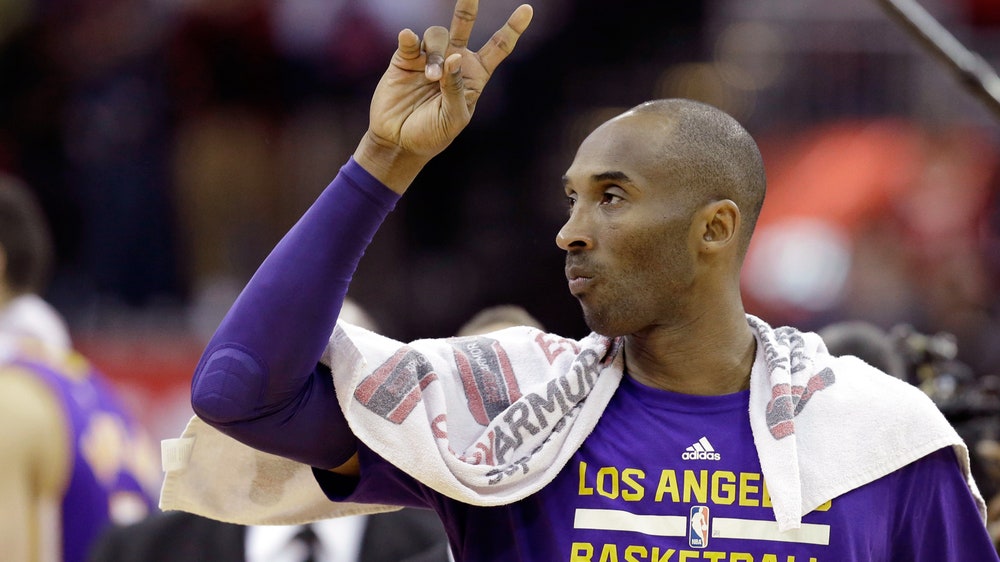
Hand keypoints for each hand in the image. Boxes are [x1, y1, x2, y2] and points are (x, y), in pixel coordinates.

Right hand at [354, 0, 532, 192]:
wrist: (398, 142)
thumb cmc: (432, 134)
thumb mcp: (453, 118)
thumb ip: (456, 89)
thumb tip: (453, 58)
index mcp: (474, 75)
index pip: (498, 47)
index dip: (512, 28)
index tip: (527, 9)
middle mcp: (454, 60)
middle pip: (464, 25)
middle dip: (468, 6)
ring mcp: (429, 57)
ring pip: (437, 35)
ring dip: (435, 54)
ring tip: (430, 78)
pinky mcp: (405, 59)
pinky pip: (410, 40)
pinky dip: (410, 38)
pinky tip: (408, 40)